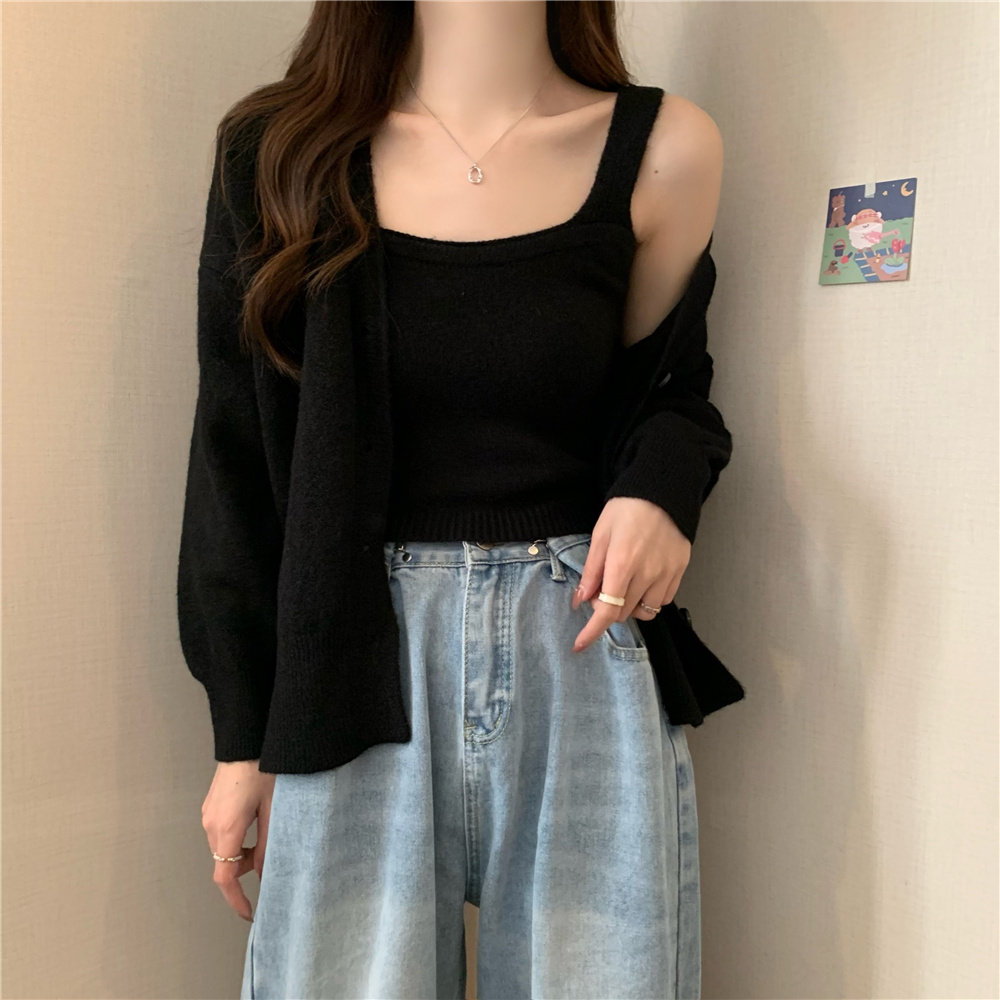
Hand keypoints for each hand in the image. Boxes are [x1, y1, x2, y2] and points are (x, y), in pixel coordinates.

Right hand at [201, 759, 274, 920]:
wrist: (247, 740)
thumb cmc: (263, 770)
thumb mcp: (273, 809)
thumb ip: (268, 844)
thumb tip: (266, 873)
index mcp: (226, 828)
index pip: (224, 876)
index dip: (236, 899)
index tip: (250, 912)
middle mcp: (210, 824)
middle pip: (224, 863)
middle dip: (244, 871)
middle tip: (268, 866)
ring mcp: (208, 814)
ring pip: (222, 848)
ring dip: (241, 853)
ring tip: (265, 839)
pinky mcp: (211, 806)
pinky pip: (220, 832)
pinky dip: (235, 839)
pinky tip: (255, 824)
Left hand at [570, 496, 690, 651]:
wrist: (663, 491)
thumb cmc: (627, 509)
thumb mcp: (600, 535)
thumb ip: (591, 571)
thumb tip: (580, 601)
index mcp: (622, 564)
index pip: (606, 611)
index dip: (591, 632)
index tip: (579, 644)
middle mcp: (647, 574)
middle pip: (623, 614)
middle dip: (606, 610)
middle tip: (599, 590)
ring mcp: (667, 574)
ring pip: (645, 612)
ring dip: (629, 608)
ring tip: (623, 587)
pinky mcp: (680, 571)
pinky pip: (663, 601)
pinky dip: (649, 600)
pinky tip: (642, 583)